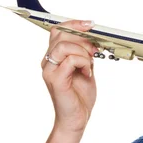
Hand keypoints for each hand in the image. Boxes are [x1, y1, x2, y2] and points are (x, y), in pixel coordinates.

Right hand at [41, 19, 98, 135]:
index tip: (91, 25)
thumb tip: (92, 38)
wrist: (76, 118)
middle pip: (61, 35)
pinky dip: (84, 63)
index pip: (58, 31)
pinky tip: (88, 73)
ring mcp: (50, 71)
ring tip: (90, 64)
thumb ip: (84, 53)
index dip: (74, 24)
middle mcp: (48, 62)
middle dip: (82, 38)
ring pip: (64, 46)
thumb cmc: (79, 96)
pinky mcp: (56, 80)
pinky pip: (70, 60)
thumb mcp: (85, 68)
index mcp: (54, 58)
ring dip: (83, 52)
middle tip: (94, 50)